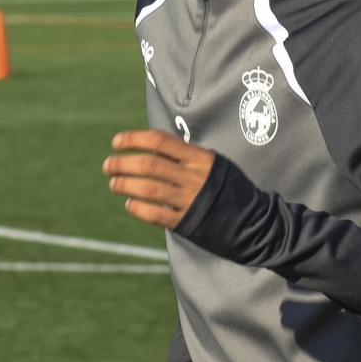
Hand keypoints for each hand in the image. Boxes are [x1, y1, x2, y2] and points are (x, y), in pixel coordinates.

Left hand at [102, 130, 216, 229]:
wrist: (252, 220)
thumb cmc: (226, 187)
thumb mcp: (211, 163)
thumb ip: (185, 156)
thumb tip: (150, 146)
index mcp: (199, 157)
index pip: (160, 140)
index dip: (134, 139)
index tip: (116, 142)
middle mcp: (193, 176)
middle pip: (150, 165)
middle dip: (123, 163)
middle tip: (108, 165)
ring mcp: (190, 200)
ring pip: (149, 189)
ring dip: (125, 185)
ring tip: (113, 184)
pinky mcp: (188, 222)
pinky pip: (157, 214)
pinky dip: (139, 208)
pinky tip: (129, 204)